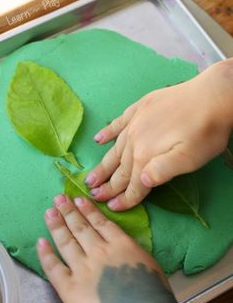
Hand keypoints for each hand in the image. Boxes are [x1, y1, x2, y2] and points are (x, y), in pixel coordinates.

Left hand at [37, 195, 187, 302]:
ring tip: (50, 212)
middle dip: (69, 211)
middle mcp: (98, 251)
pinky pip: (54, 268)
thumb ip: (128, 246)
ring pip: (66, 242)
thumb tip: (116, 240)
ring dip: (57, 225)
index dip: (87, 209)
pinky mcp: (70, 288)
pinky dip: (46, 254)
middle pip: (80, 227)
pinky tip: (41, 241)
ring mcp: (82, 268)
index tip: (78, 199)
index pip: (99, 222)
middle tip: (59, 199)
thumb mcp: (146, 259)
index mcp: (119, 243)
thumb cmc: (153, 291)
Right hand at [85, 59, 232, 210]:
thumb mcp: (190, 159)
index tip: (110, 207)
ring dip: (103, 164)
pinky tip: (98, 139)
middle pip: (120, 168)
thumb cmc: (205, 131)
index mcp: (146, 156)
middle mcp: (134, 140)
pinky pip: (117, 122)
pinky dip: (107, 132)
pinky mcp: (140, 108)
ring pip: (115, 149)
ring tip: (90, 176)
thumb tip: (140, 181)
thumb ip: (163, 172)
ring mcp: (135, 122)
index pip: (133, 183)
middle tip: (92, 195)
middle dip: (107, 185)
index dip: (123, 198)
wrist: (212, 95)